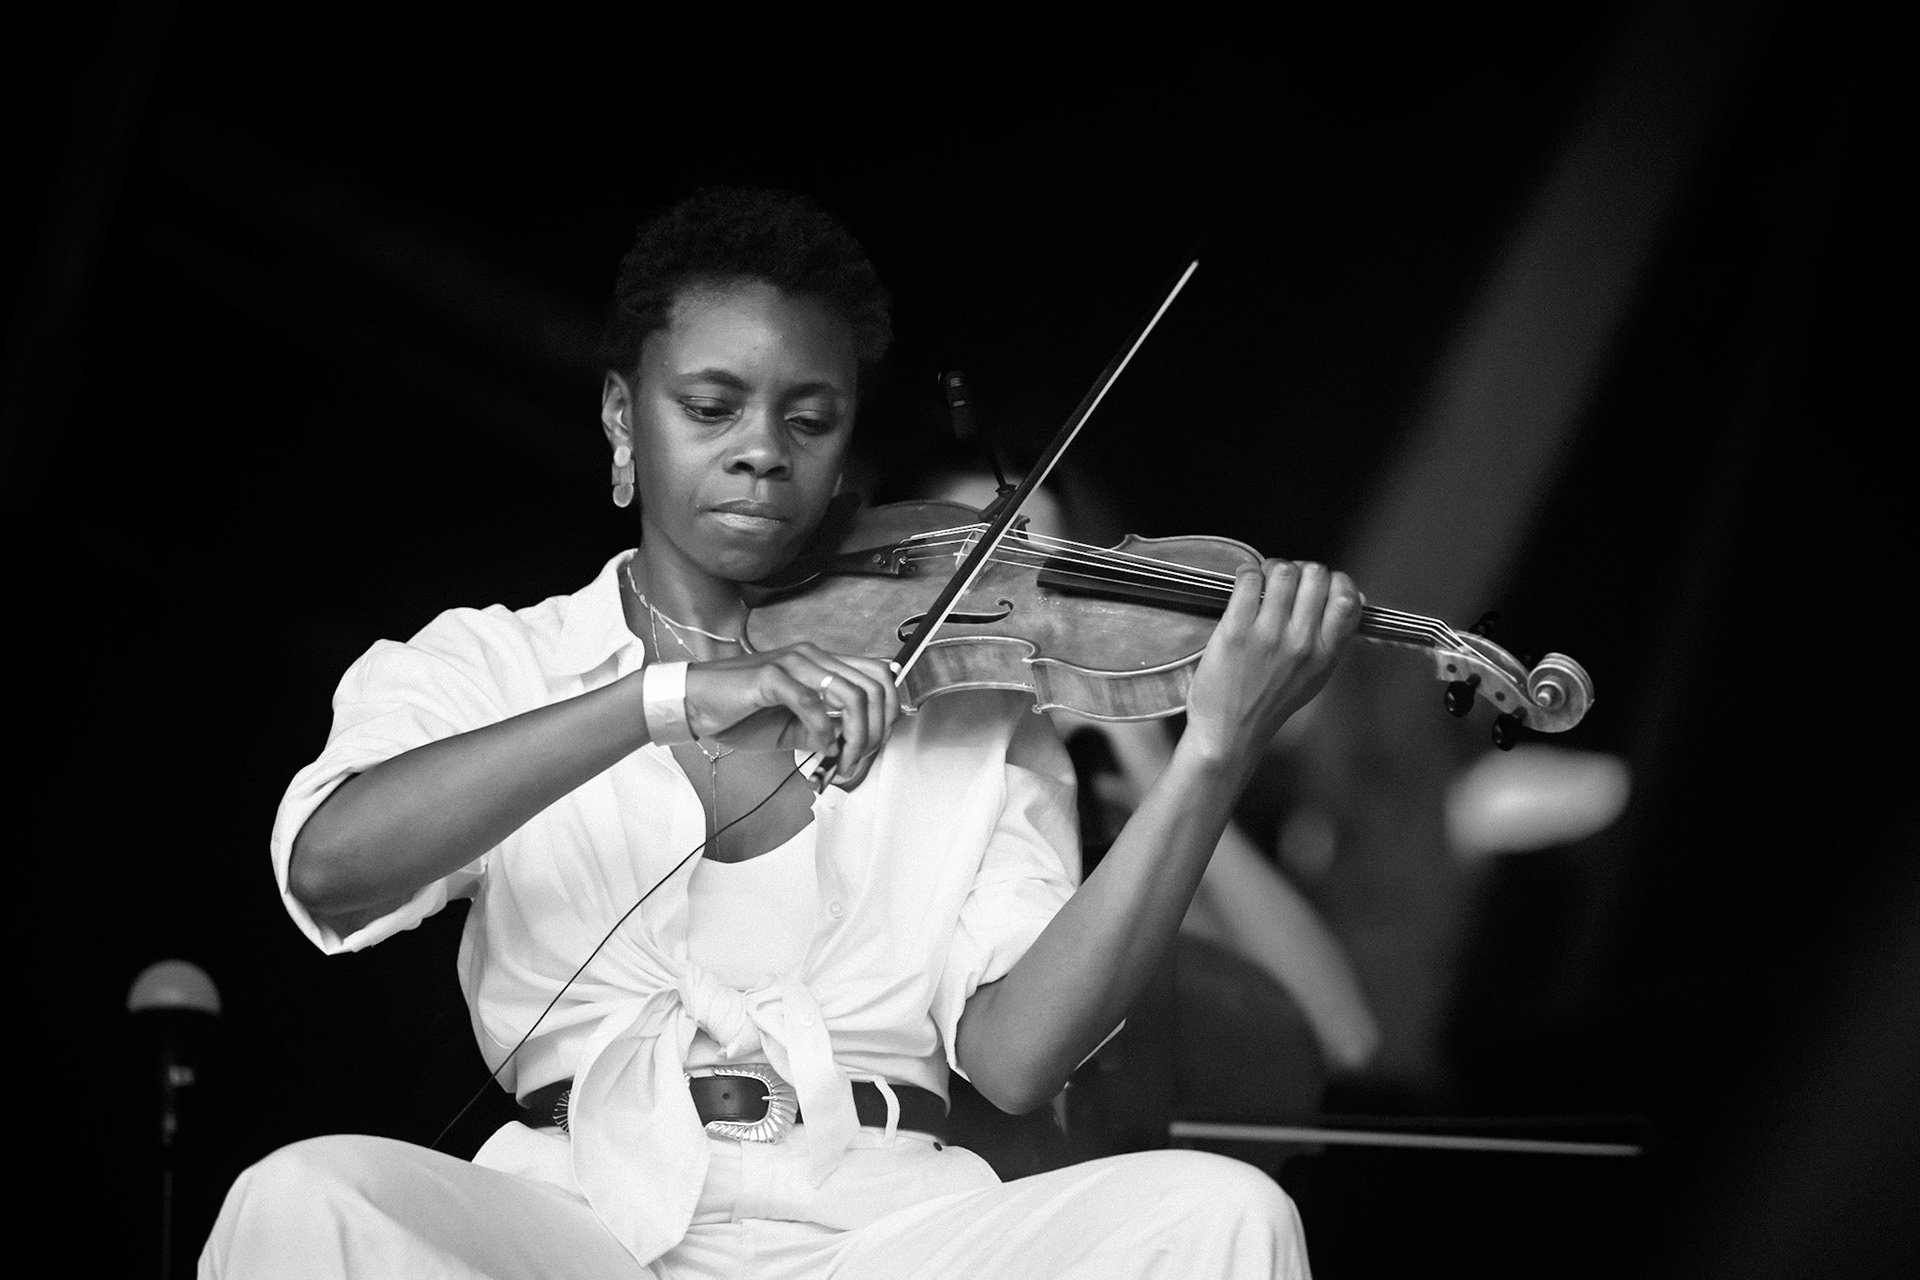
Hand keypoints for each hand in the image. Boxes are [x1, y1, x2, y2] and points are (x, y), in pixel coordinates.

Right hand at [679, 643, 900, 783]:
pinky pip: (811, 702)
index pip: (877, 675)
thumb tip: (851, 747)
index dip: (888, 711)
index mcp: (820, 663)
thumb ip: (824, 731)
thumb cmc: (739, 711)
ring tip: (843, 759)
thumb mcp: (792, 727)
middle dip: (875, 731)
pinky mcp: (771, 676)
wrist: (694, 703)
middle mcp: (811, 656)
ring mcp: (792, 663)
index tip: (875, 744)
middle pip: (872, 687)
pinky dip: (822, 730)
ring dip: (855, 736)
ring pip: (850, 695)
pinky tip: (818, 746)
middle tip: (859, 759)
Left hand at [1181, 560, 1361, 769]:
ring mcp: (1268, 637)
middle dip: (1302, 570)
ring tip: (1264, 580)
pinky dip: (1247, 572)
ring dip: (1273, 568)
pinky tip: (1245, 582)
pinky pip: (1249, 580)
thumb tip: (1355, 596)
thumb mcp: (1316, 676)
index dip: (1336, 581)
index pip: (1348, 599)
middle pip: (1316, 575)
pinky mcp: (1235, 632)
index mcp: (1325, 655)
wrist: (1229, 733)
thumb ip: (1334, 639)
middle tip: (1286, 580)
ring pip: (1283, 572)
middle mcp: (1301, 644)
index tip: (1320, 584)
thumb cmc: (1271, 703)